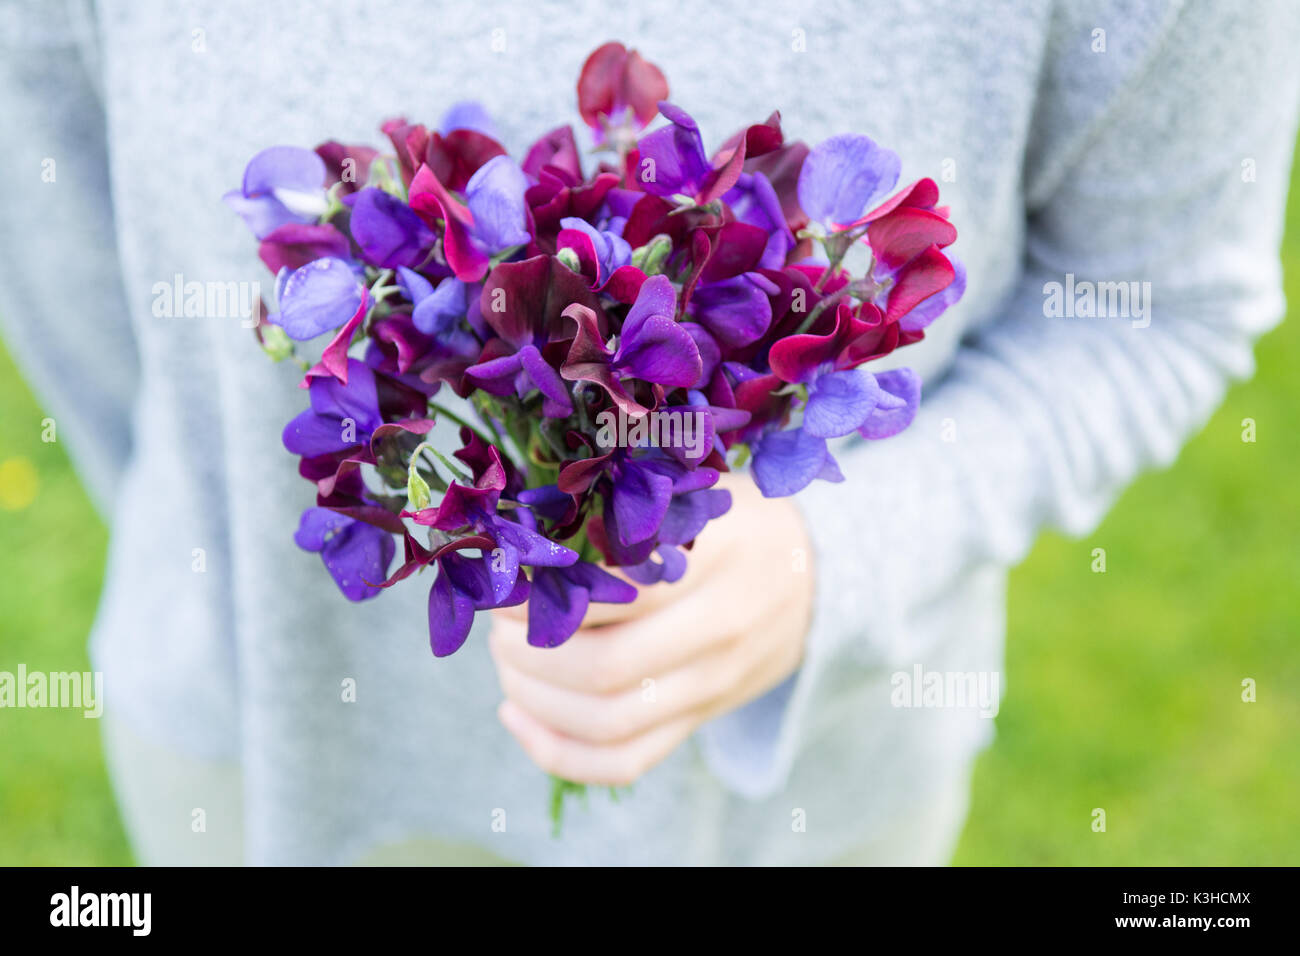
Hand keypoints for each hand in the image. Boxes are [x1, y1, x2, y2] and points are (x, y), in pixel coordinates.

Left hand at [488, 472, 814, 785]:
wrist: (820, 575)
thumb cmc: (739, 521)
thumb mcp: (700, 493)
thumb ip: (632, 508)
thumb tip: (528, 528)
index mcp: (721, 558)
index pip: (620, 592)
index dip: (546, 594)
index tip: (508, 579)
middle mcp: (722, 629)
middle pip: (606, 669)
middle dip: (529, 652)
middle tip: (498, 624)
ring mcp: (714, 684)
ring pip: (609, 723)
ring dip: (535, 699)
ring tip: (504, 661)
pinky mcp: (701, 719)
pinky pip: (627, 761)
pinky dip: (559, 752)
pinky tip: (516, 716)